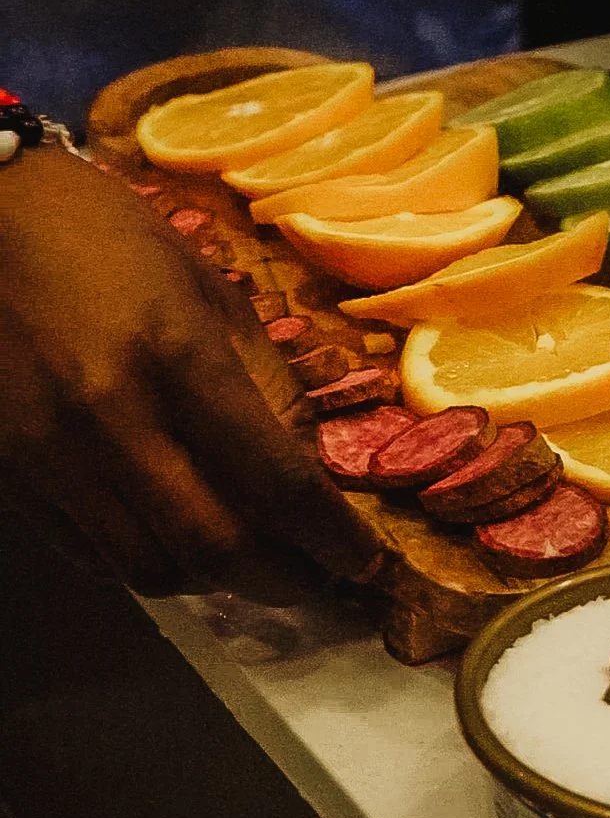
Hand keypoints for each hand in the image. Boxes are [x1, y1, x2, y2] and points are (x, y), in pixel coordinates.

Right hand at [0, 148, 374, 599]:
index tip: (365, 560)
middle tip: (322, 586)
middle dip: (284, 582)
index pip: (274, 479)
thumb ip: (260, 378)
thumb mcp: (203, 284)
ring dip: (215, 582)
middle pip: (215, 547)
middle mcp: (111, 418)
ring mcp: (50, 454)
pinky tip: (179, 542)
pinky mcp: (10, 472)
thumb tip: (307, 462)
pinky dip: (149, 563)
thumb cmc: (103, 232)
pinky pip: (92, 554)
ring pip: (149, 568)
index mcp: (175, 356)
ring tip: (253, 563)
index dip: (329, 536)